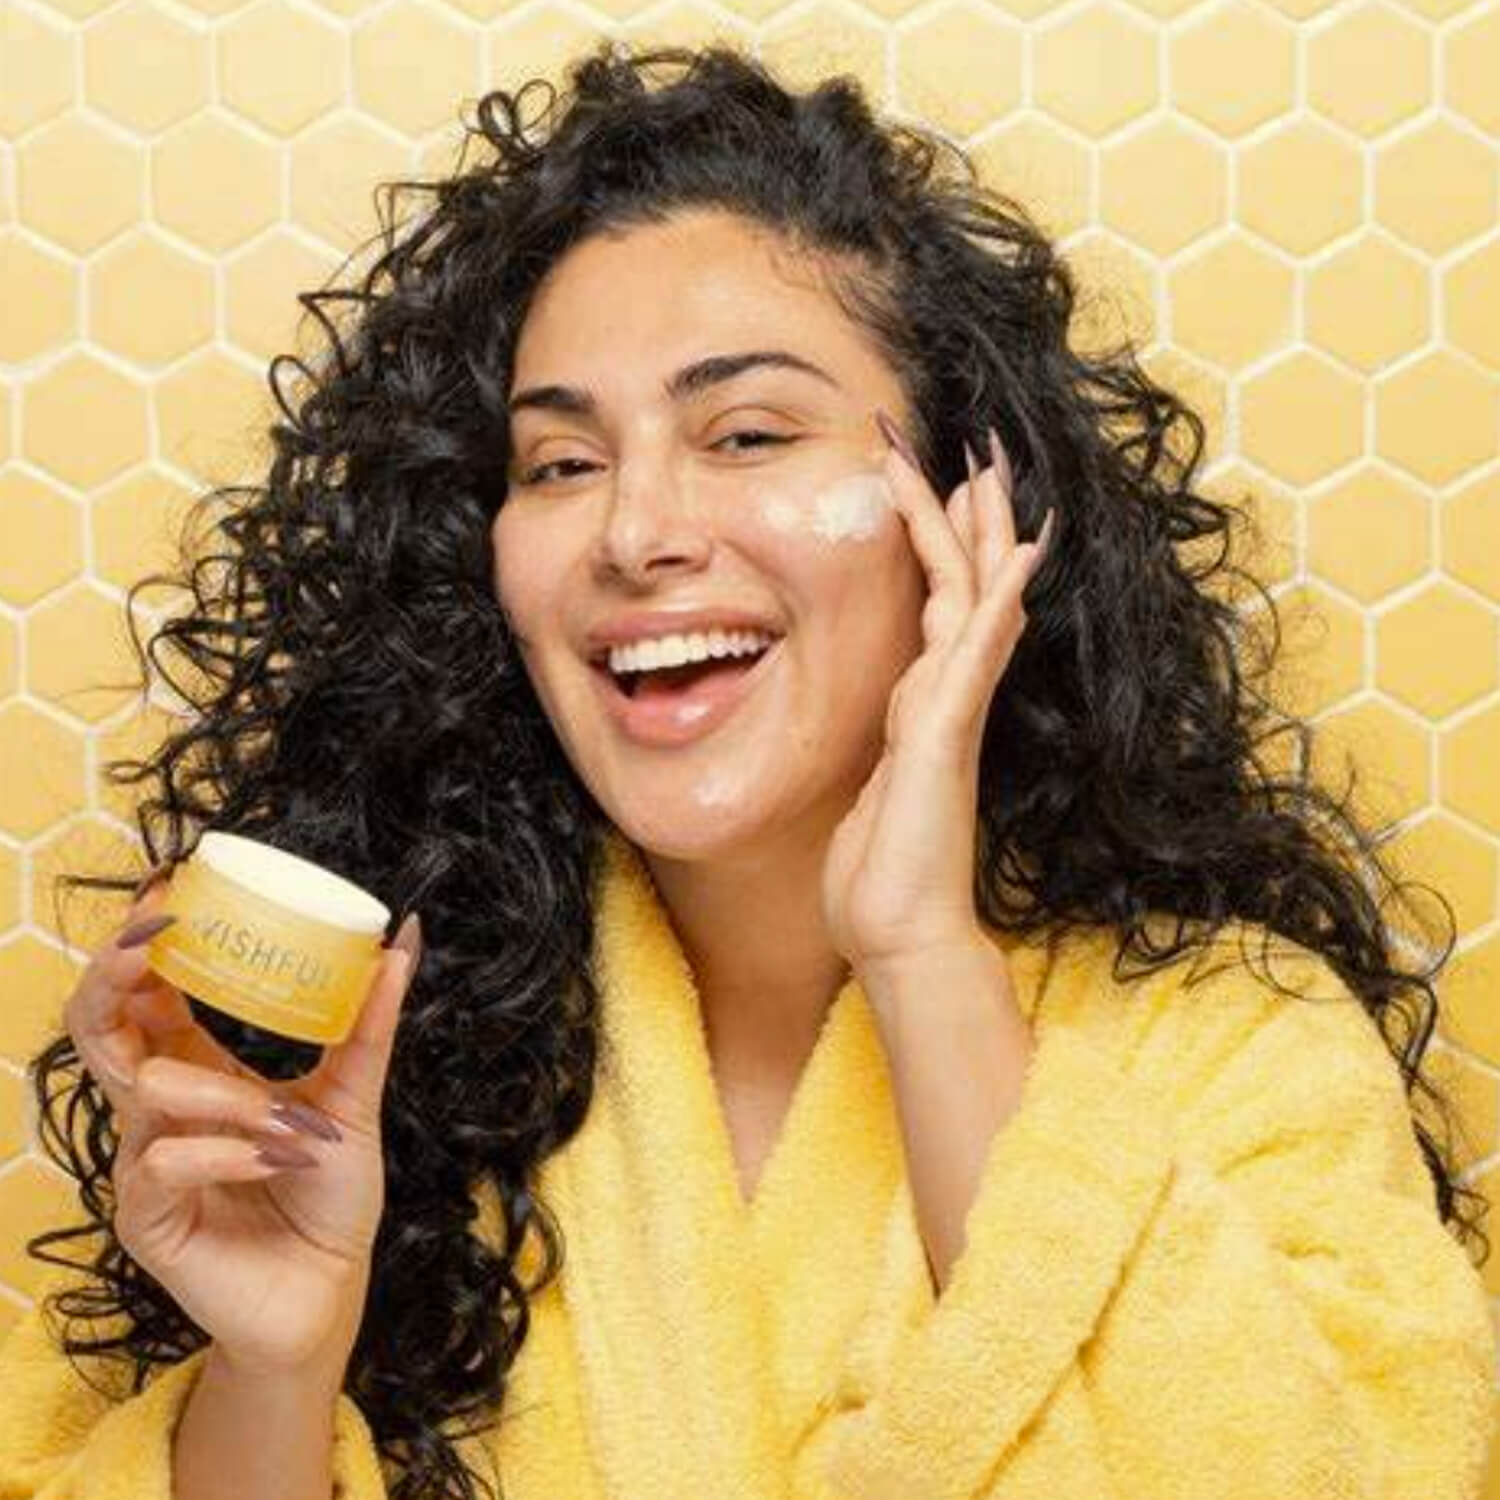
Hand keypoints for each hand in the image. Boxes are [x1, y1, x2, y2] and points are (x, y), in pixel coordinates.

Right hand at [63, 868, 421, 1381]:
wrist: (331, 1287)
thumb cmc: (330, 1194)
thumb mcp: (354, 1097)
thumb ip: (369, 1022)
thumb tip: (404, 937)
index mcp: (198, 1066)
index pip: (144, 991)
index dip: (143, 940)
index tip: (172, 888)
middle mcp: (159, 1106)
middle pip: (97, 1022)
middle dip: (115, 972)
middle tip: (156, 940)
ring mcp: (144, 1159)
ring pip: (146, 1085)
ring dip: (224, 1092)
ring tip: (292, 1123)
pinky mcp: (145, 1216)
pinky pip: (162, 1160)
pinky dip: (225, 1151)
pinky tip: (272, 1159)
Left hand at [822, 418, 1052, 972]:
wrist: (898, 935)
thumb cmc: (879, 876)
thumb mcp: (868, 794)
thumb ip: (883, 752)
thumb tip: (886, 732)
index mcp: (922, 708)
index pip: (940, 607)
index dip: (940, 545)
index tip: (935, 487)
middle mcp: (945, 701)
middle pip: (967, 588)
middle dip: (970, 517)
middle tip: (980, 450)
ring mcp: (952, 715)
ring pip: (972, 601)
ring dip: (976, 533)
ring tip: (984, 468)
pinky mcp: (946, 736)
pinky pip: (975, 652)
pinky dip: (997, 599)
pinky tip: (1017, 555)